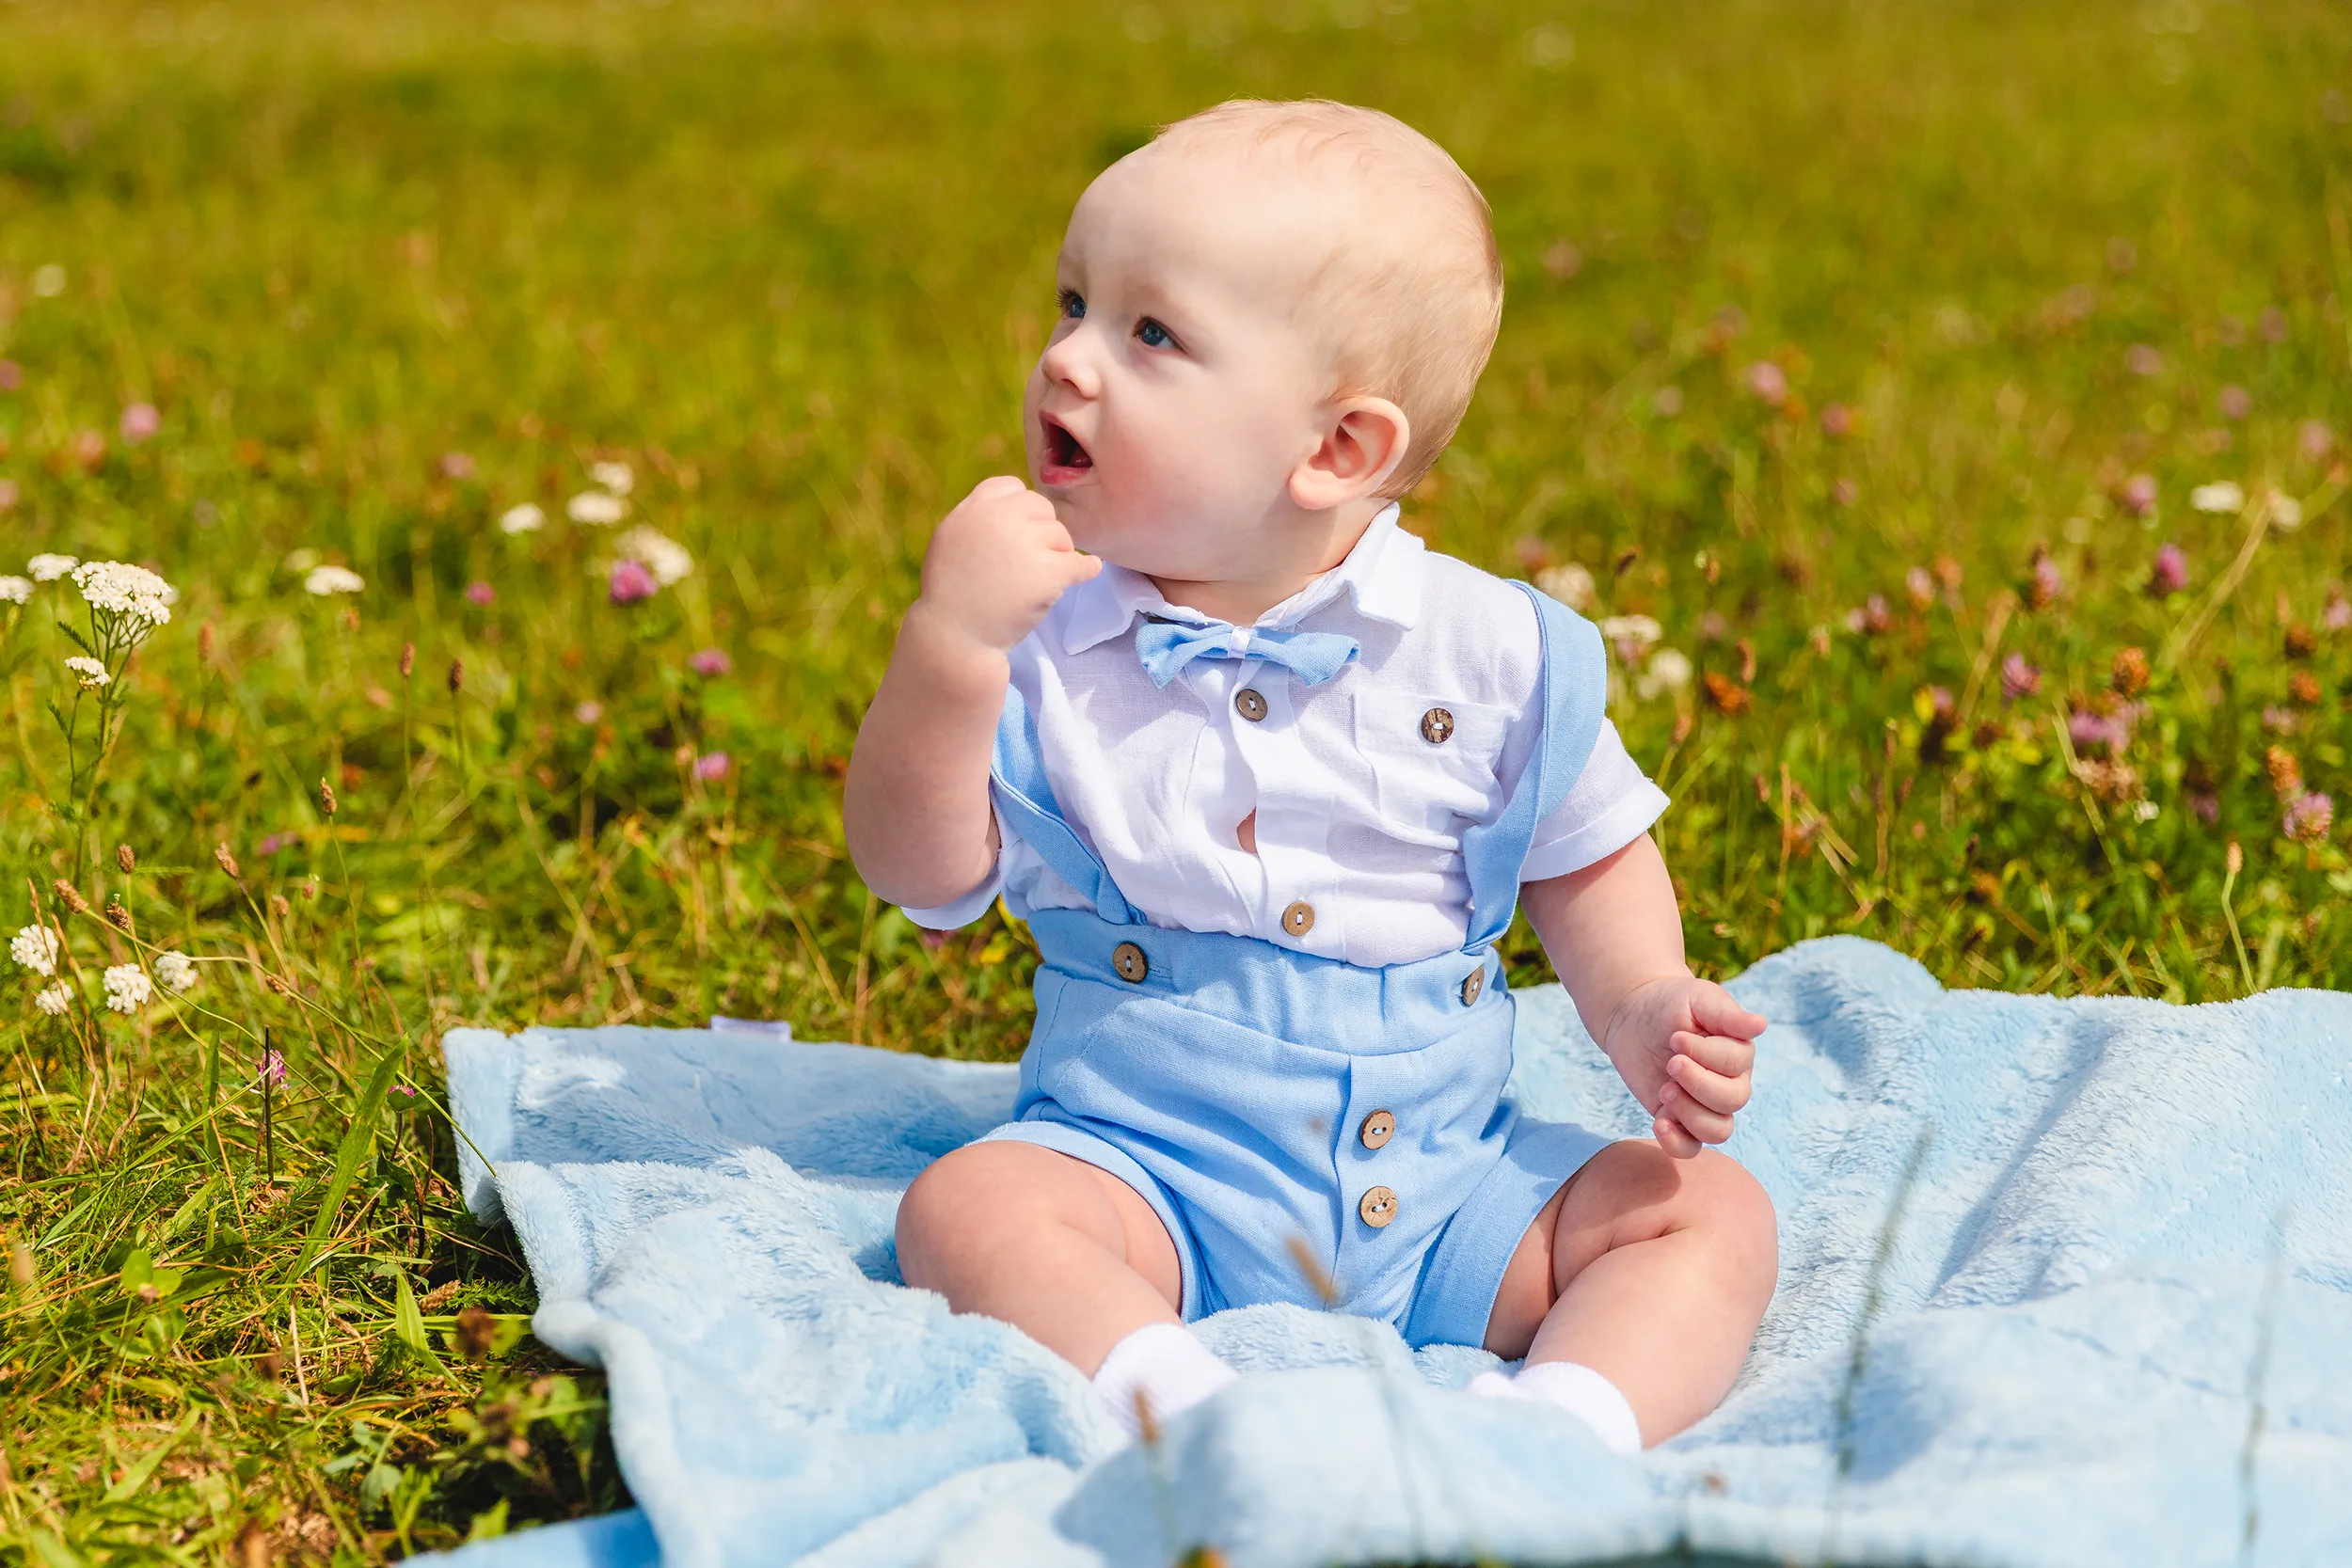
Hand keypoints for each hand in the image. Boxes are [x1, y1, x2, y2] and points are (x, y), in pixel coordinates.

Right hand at [917, 476, 1100, 653]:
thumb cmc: (950, 594)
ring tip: (1035, 581)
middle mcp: (1000, 518)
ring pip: (1061, 536)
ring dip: (1056, 555)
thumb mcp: (950, 539)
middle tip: (1030, 560)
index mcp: (974, 508)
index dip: (1019, 509)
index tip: (1018, 531)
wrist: (954, 636)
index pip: (1011, 486)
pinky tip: (1087, 571)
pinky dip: (1086, 569)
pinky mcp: (1048, 571)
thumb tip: (1013, 504)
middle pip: (1041, 507)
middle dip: (1041, 531)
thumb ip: (978, 518)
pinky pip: (1081, 562)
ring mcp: (1026, 543)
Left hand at [1598, 972, 1764, 1158]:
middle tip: (1671, 1063)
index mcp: (1739, 1053)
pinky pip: (1689, 1149)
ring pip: (1717, 1131)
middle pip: (1733, 1100)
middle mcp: (1729, 1083)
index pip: (1737, 1064)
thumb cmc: (1673, 1004)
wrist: (1635, 1014)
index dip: (1706, 1053)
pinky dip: (1676, 1143)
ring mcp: (1705, 1105)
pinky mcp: (1679, 1119)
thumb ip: (1727, 1015)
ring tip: (1665, 1089)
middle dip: (1698, 1083)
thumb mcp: (1699, 999)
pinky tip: (1660, 1121)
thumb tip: (1761, 1024)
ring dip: (1689, 1112)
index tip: (1675, 1037)